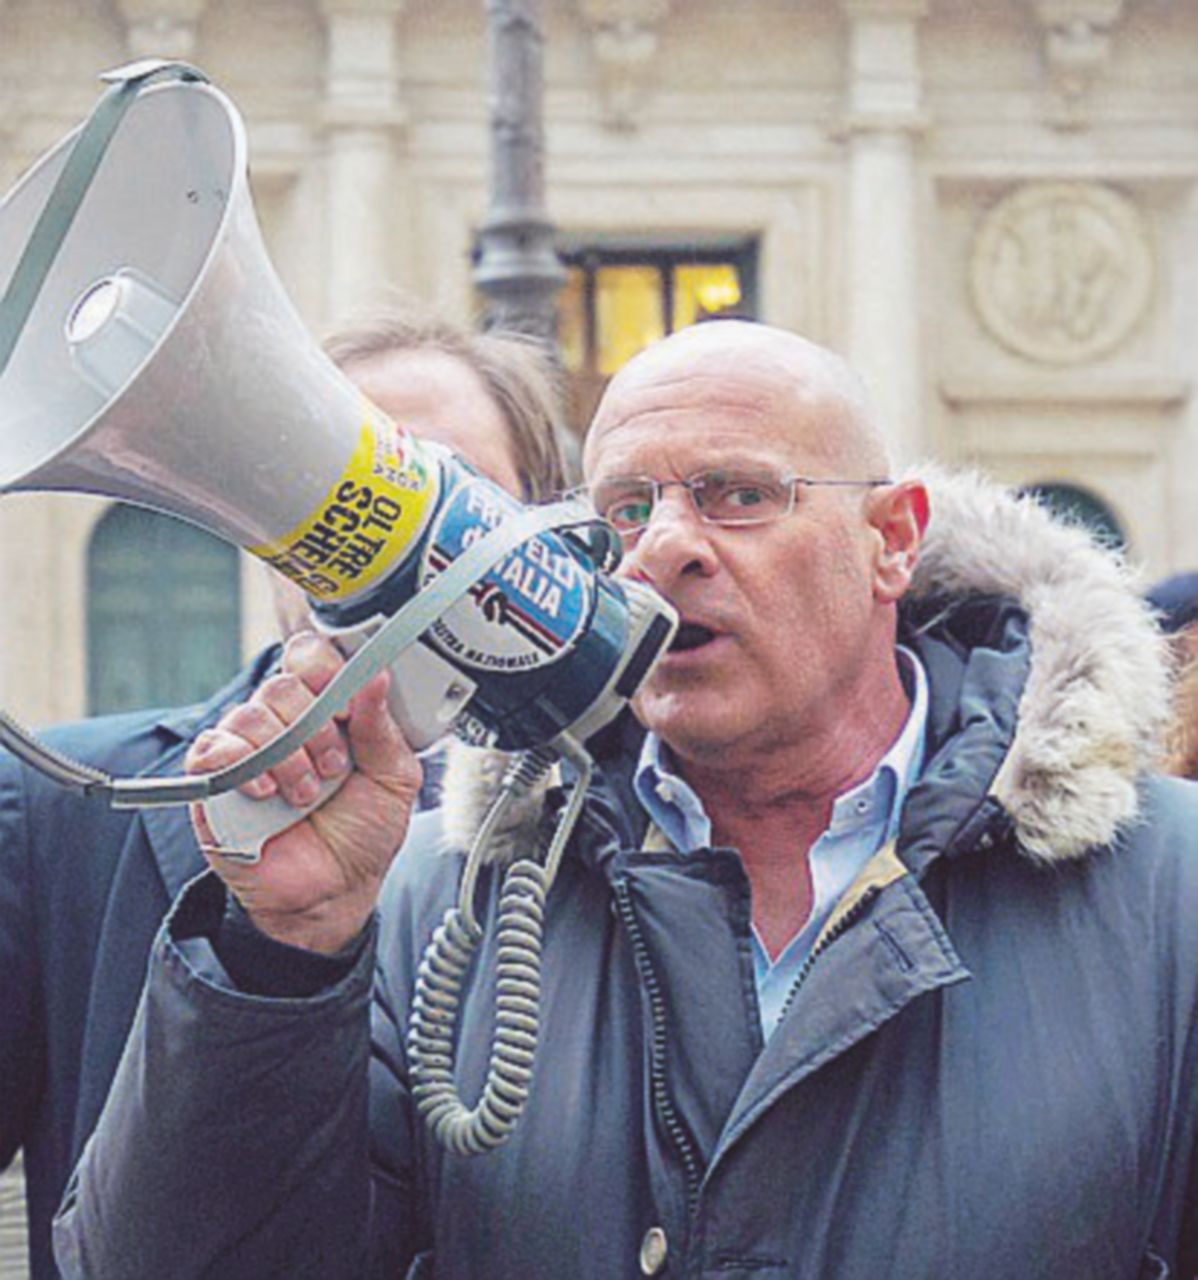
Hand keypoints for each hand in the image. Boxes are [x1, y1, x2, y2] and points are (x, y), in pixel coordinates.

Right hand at [186, 632, 422, 953]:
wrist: (334, 892)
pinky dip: (243, 767)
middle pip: (281, 684)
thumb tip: (376, 677)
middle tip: (334, 766)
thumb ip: (382, 728)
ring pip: (251, 715)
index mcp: (326, 712)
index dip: (325, 670)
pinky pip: (213, 749)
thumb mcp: (393, 778)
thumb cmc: (362, 834)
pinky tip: (267, 792)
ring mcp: (246, 749)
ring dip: (287, 756)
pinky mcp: (214, 781)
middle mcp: (284, 724)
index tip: (346, 704)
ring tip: (307, 793)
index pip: (310, 657)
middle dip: (314, 726)